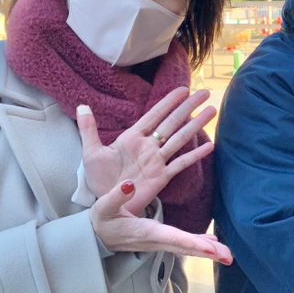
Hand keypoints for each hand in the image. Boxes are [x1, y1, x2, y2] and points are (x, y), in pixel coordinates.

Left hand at [78, 87, 215, 215]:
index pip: (154, 115)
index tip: (182, 89)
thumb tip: (82, 105)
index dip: (168, 102)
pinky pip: (181, 163)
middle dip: (188, 107)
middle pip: (172, 122)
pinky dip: (195, 155)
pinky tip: (210, 146)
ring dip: (196, 125)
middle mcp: (148, 146)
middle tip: (204, 93)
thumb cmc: (99, 178)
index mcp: (132, 138)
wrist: (105, 203)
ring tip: (211, 111)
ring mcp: (157, 161)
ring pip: (180, 139)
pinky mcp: (162, 177)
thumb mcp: (91, 152)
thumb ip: (88, 129)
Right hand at [91, 179, 232, 262]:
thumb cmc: (101, 220)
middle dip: (208, 252)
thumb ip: (116, 196)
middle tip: (229, 257)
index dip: (192, 242)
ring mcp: (160, 242)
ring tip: (228, 255)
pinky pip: (184, 244)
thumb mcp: (104, 207)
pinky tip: (214, 244)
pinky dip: (200, 245)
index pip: (173, 238)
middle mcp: (157, 240)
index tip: (209, 248)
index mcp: (146, 232)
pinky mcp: (162, 240)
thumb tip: (129, 184)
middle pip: (187, 247)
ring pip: (188, 248)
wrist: (96, 237)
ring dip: (208, 252)